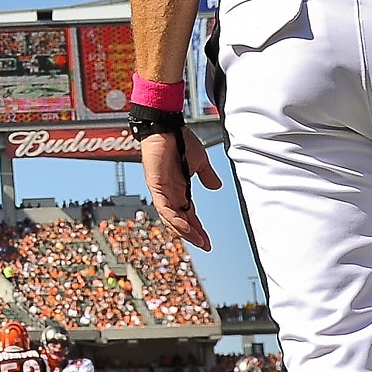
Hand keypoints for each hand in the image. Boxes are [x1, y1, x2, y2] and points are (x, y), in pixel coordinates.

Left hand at [140, 127, 218, 249]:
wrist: (167, 126)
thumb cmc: (179, 140)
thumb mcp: (200, 162)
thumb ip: (207, 176)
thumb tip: (216, 186)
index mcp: (178, 189)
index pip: (188, 215)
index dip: (197, 229)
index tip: (207, 241)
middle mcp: (168, 193)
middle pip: (179, 221)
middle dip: (192, 234)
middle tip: (205, 245)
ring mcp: (160, 191)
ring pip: (171, 219)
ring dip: (185, 231)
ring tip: (199, 241)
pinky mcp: (155, 186)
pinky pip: (164, 209)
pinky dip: (175, 220)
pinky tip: (185, 229)